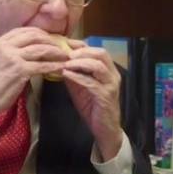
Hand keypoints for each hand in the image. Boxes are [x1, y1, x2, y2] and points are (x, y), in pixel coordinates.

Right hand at [0, 27, 67, 121]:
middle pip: (34, 36)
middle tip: (61, 46)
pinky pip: (42, 65)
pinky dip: (54, 66)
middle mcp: (5, 46)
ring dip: (55, 52)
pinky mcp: (20, 70)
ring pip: (40, 49)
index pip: (23, 30)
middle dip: (50, 40)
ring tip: (65, 56)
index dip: (40, 33)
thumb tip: (32, 48)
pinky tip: (61, 67)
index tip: (50, 38)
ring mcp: (12, 57)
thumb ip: (12, 51)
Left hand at [60, 40, 122, 159]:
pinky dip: (78, 77)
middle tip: (65, 53)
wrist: (104, 129)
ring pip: (98, 65)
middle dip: (82, 51)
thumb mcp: (80, 87)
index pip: (97, 50)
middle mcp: (113, 74)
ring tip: (65, 63)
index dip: (81, 45)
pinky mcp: (106, 96)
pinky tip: (66, 74)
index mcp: (108, 70)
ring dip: (80, 62)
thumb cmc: (93, 107)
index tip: (64, 44)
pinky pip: (92, 83)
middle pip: (101, 53)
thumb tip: (59, 60)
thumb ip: (73, 73)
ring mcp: (111, 85)